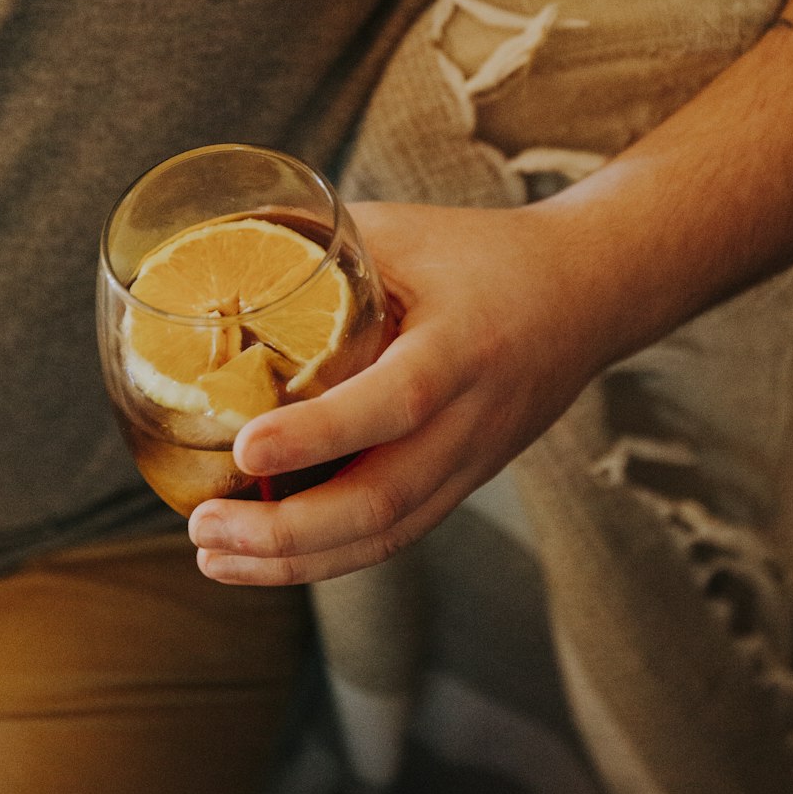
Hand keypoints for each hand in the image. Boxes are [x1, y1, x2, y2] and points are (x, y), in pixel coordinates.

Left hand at [187, 200, 605, 583]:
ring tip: (215, 555)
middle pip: (386, 501)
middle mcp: (473, 417)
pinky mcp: (463, 482)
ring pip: (388, 535)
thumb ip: (316, 243)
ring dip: (295, 561)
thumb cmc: (483, 252)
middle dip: (286, 531)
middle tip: (203, 527)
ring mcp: (472, 461)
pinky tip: (266, 558)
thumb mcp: (402, 232)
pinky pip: (396, 535)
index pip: (394, 402)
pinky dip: (327, 557)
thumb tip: (210, 255)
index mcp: (463, 345)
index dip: (318, 433)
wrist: (589, 293)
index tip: (243, 449)